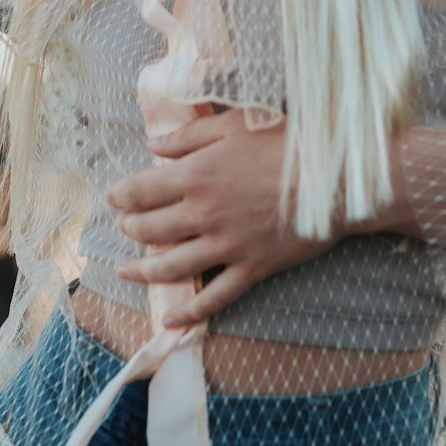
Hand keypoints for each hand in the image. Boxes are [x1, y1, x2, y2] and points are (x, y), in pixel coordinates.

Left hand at [104, 111, 337, 327]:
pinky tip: (172, 321)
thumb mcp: (234, 124)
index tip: (111, 196)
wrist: (334, 178)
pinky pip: (213, 298)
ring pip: (171, 267)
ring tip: (126, 271)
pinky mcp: (250, 269)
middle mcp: (203, 214)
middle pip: (150, 229)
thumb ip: (190, 136)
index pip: (141, 190)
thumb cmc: (285, 142)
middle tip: (124, 226)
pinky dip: (189, 314)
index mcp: (196, 175)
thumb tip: (153, 144)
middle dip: (130, 228)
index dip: (119, 195)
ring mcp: (226, 246)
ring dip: (142, 271)